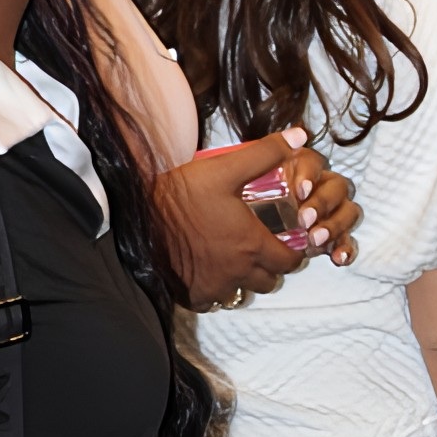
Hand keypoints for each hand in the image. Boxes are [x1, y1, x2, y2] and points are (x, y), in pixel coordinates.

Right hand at [155, 132, 357, 306]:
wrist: (136, 217)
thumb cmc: (182, 193)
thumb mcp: (225, 168)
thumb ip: (266, 154)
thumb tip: (301, 135)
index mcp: (252, 245)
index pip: (290, 261)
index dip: (293, 251)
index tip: (286, 240)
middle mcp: (237, 272)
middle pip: (269, 280)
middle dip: (271, 266)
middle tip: (261, 247)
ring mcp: (214, 288)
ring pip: (242, 292)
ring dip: (244, 279)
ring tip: (235, 258)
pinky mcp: (192, 296)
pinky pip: (214, 301)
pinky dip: (216, 291)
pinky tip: (209, 270)